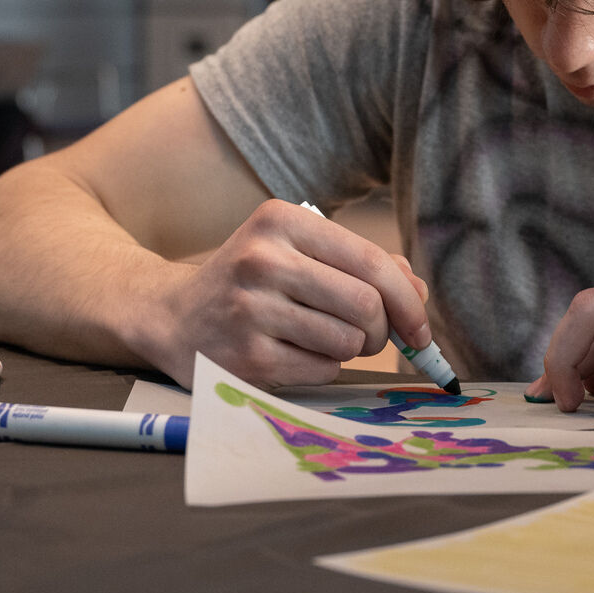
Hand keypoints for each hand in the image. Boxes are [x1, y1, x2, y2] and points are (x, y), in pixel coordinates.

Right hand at [144, 200, 427, 388]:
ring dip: (349, 349)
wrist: (174, 316)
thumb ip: (359, 264)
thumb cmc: (251, 282)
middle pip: (365, 305)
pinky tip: (294, 353)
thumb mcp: (295, 252)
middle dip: (382, 331)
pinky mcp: (246, 358)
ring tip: (323, 339)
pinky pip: (321, 371)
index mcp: (281, 221)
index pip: (371, 262)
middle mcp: (262, 260)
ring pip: (347, 342)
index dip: (408, 300)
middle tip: (371, 337)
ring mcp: (251, 310)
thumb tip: (418, 293)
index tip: (420, 327)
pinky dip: (322, 368)